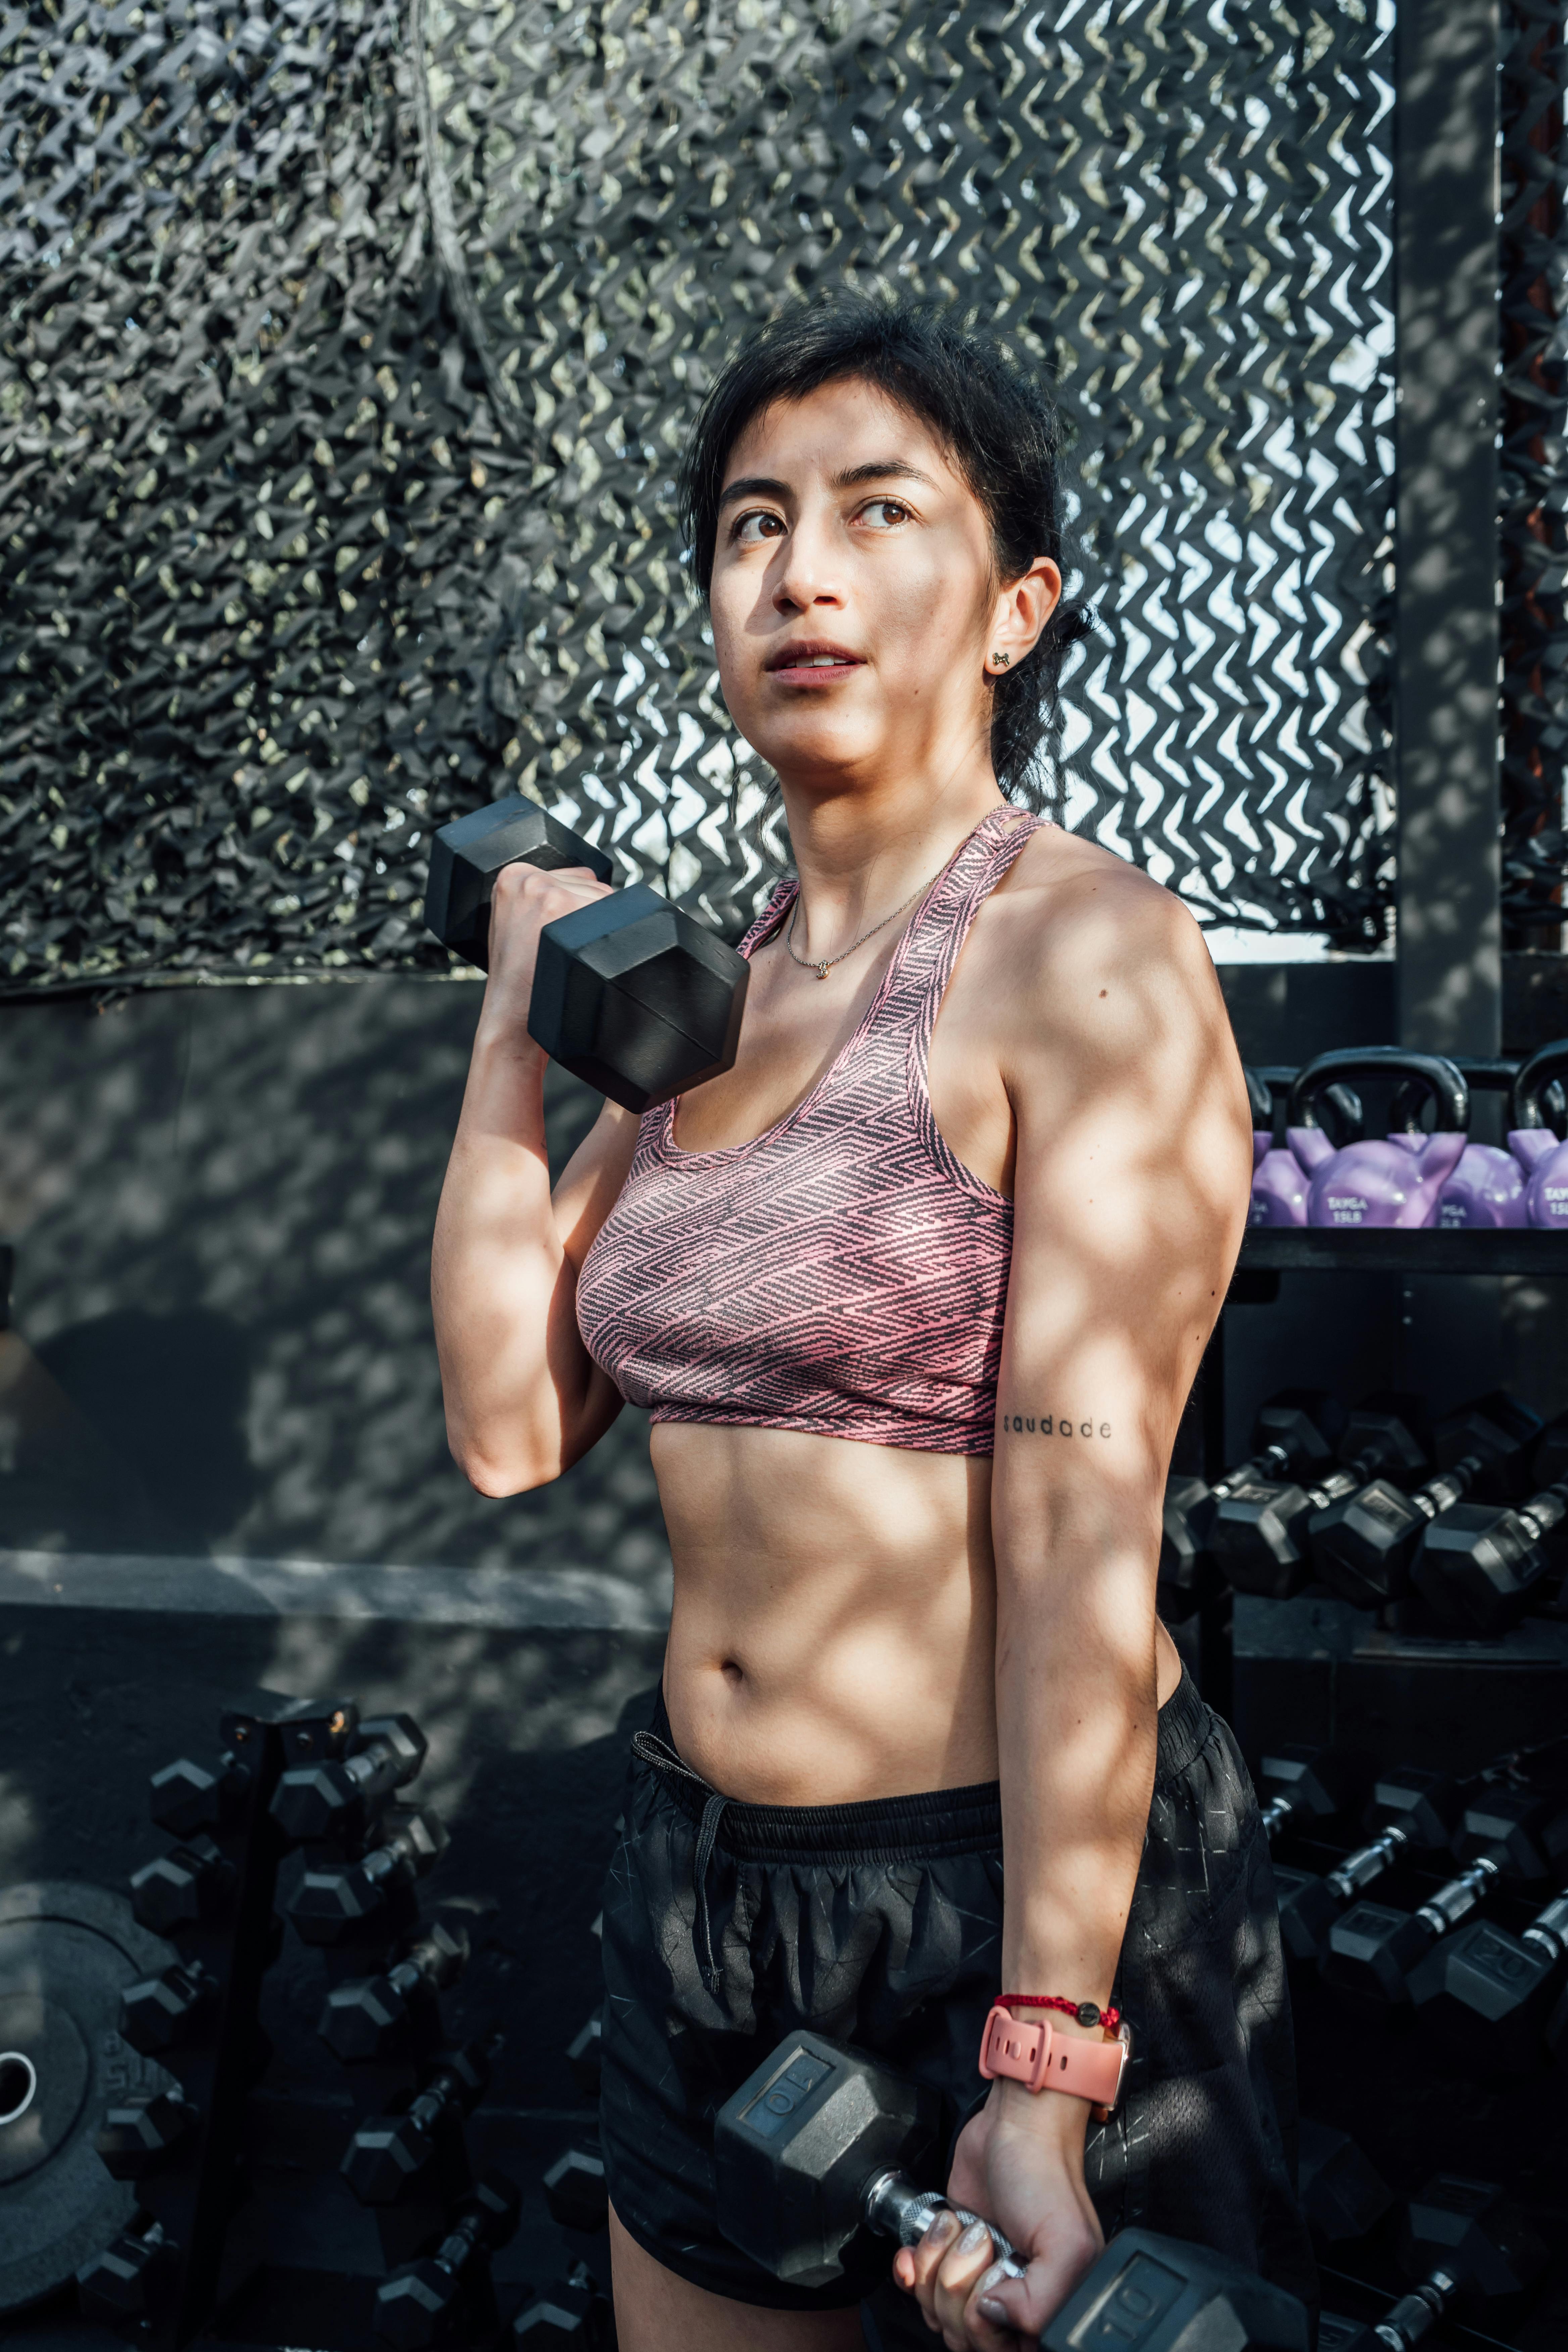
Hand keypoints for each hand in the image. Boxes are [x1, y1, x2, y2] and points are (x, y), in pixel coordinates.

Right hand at [475, 859, 614, 1049]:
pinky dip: (612, 938)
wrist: (512, 1017)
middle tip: (566, 950)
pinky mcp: (569, 910)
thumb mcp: (514, 924)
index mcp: (513, 877)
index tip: (563, 931)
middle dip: (589, 916)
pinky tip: (587, 956)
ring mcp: (550, 894)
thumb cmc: (518, 981)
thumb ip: (540, 898)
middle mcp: (530, 880)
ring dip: (601, 928)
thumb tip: (585, 885)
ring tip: (573, 955)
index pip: (573, 875)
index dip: (577, 906)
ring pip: (606, 899)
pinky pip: (616, 914)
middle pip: (592, 886)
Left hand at [891, 2085, 1102, 2348]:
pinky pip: (916, 2289)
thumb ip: (1041, 2302)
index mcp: (1046, 2310)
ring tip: (965, 2228)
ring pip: (938, 2315)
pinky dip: (912, 2267)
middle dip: (960, 2286)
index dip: (988, 2327)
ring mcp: (976, 2280)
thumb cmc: (1045, 2178)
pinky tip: (921, 2247)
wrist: (1014, 2127)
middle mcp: (1012, 2301)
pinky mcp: (946, 2256)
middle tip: (983, 2242)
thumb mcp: (1067, 2244)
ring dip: (938, 2266)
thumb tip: (994, 2315)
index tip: (996, 2280)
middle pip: (965, 2339)